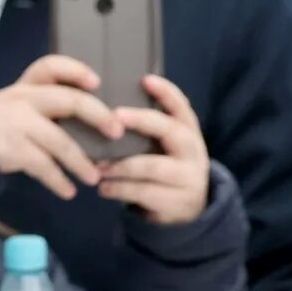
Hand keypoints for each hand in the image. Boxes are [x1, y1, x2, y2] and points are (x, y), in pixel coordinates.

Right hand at [0, 54, 121, 199]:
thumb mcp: (14, 105)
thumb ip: (43, 106)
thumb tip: (88, 121)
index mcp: (26, 87)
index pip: (51, 66)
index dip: (76, 71)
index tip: (97, 83)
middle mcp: (23, 100)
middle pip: (70, 101)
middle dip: (99, 116)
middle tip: (117, 133)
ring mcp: (18, 124)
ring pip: (61, 142)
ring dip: (81, 162)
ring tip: (95, 177)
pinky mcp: (13, 150)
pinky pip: (44, 166)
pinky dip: (59, 181)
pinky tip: (69, 192)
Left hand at [94, 75, 210, 224]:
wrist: (189, 211)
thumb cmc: (165, 170)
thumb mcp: (165, 148)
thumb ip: (149, 131)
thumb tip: (107, 112)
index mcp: (189, 132)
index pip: (181, 106)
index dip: (166, 92)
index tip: (145, 80)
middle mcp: (193, 151)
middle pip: (169, 130)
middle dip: (141, 121)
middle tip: (114, 116)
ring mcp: (188, 177)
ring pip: (151, 166)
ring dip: (120, 165)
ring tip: (98, 167)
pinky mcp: (176, 202)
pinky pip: (144, 193)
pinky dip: (119, 189)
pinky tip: (103, 188)